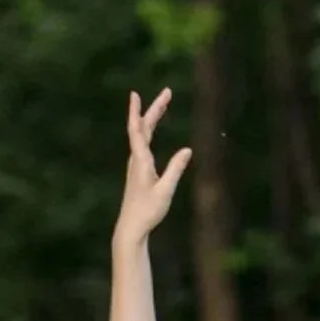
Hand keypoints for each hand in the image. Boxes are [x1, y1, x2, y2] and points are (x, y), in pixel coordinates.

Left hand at [115, 88, 191, 243]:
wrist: (131, 227)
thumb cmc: (148, 211)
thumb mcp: (165, 191)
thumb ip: (176, 169)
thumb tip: (188, 150)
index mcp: (140, 161)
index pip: (137, 130)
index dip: (137, 111)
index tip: (135, 93)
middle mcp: (136, 160)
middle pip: (143, 128)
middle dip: (154, 109)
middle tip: (167, 93)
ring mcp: (135, 165)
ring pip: (142, 135)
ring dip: (151, 118)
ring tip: (162, 105)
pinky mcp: (138, 171)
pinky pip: (142, 144)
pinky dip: (147, 131)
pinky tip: (150, 129)